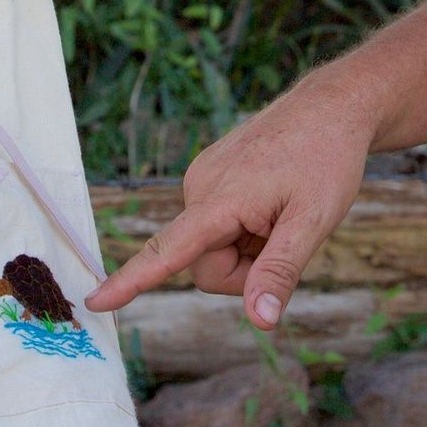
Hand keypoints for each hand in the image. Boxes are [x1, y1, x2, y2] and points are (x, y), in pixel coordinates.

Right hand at [84, 81, 376, 330]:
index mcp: (219, 200)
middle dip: (243, 270)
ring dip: (247, 246)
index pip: (168, 251)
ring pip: (213, 247)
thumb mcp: (313, 221)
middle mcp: (199, 187)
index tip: (95, 301)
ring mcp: (203, 179)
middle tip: (286, 237)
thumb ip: (280, 272)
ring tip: (282, 211)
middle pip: (205, 265)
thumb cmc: (327, 160)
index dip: (131, 281)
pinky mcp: (211, 175)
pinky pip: (219, 225)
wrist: (331, 105)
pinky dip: (245, 227)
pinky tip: (272, 200)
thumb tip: (259, 321)